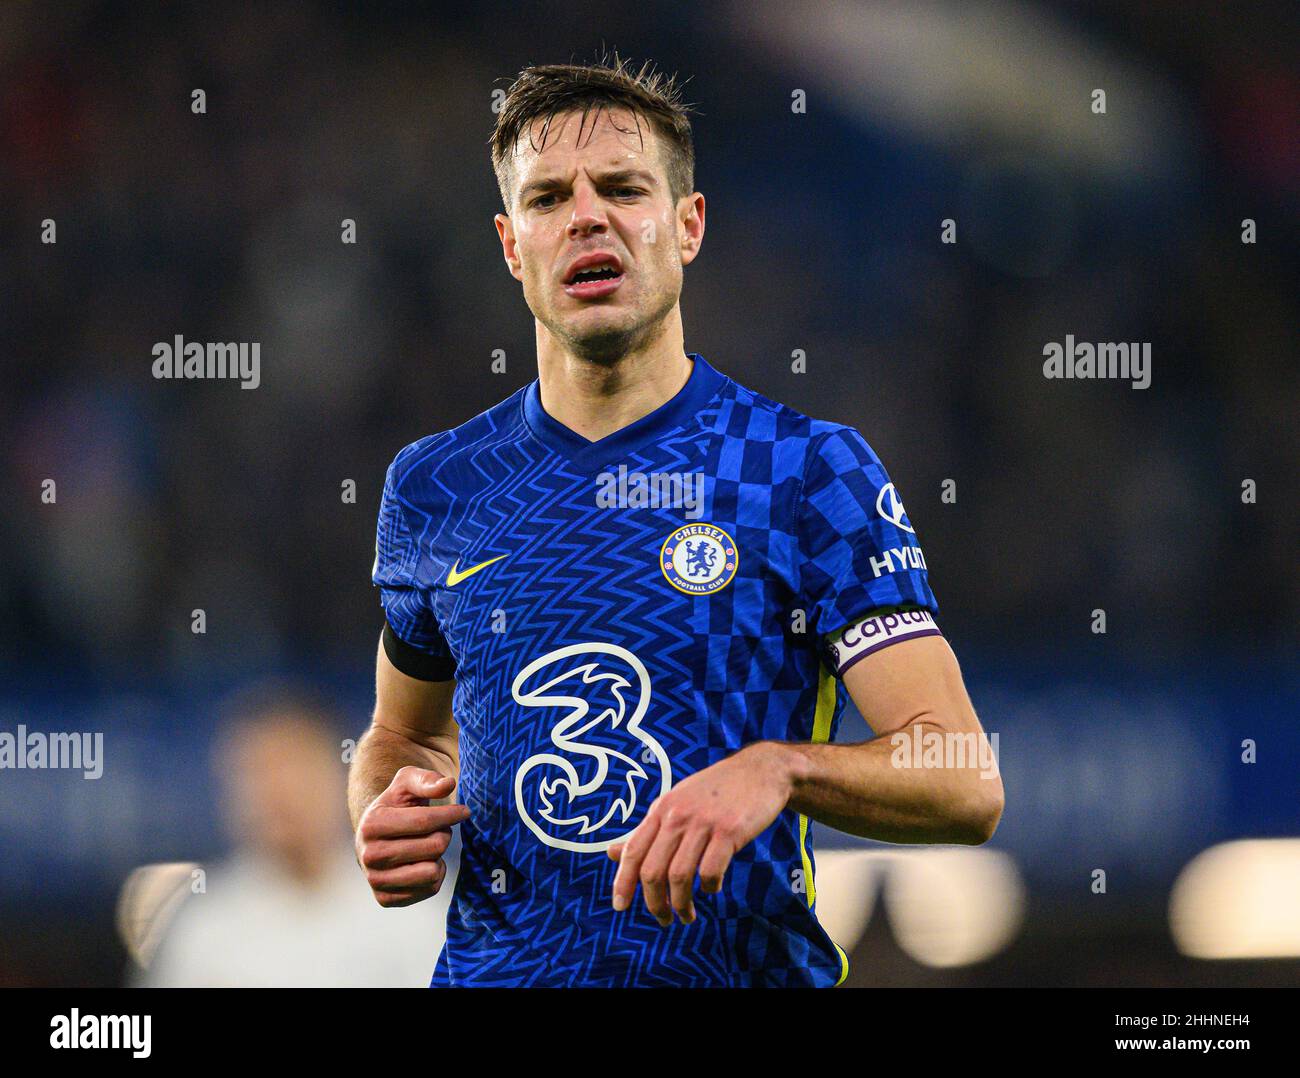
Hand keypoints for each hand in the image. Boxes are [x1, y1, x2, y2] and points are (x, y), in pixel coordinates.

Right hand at [355, 767, 468, 906]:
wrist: (376, 834)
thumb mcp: (407, 782)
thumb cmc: (396, 804)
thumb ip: (428, 780)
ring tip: (428, 846)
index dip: (450, 814)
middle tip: (437, 829)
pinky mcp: (385, 899)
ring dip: (439, 856)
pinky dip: (434, 874)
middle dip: (443, 834)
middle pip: (434, 846)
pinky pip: (429, 889)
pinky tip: (421, 863)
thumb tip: (448, 784)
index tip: (464, 811)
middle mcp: (368, 855)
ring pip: (432, 871)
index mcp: (371, 824)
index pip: (424, 821)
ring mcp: (375, 880)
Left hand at [607, 743, 792, 925]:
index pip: (633, 850)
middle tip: (662, 919)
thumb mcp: (676, 803)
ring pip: (679, 876)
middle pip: (653, 870)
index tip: (619, 906)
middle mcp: (678, 815)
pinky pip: (710, 871)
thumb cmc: (715, 791)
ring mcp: (703, 823)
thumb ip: (648, 831)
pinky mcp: (729, 831)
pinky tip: (712, 888)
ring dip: (681, 904)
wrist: (761, 770)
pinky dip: (709, 887)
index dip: (623, 882)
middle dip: (654, 903)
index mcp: (662, 809)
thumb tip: (610, 853)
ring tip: (686, 916)